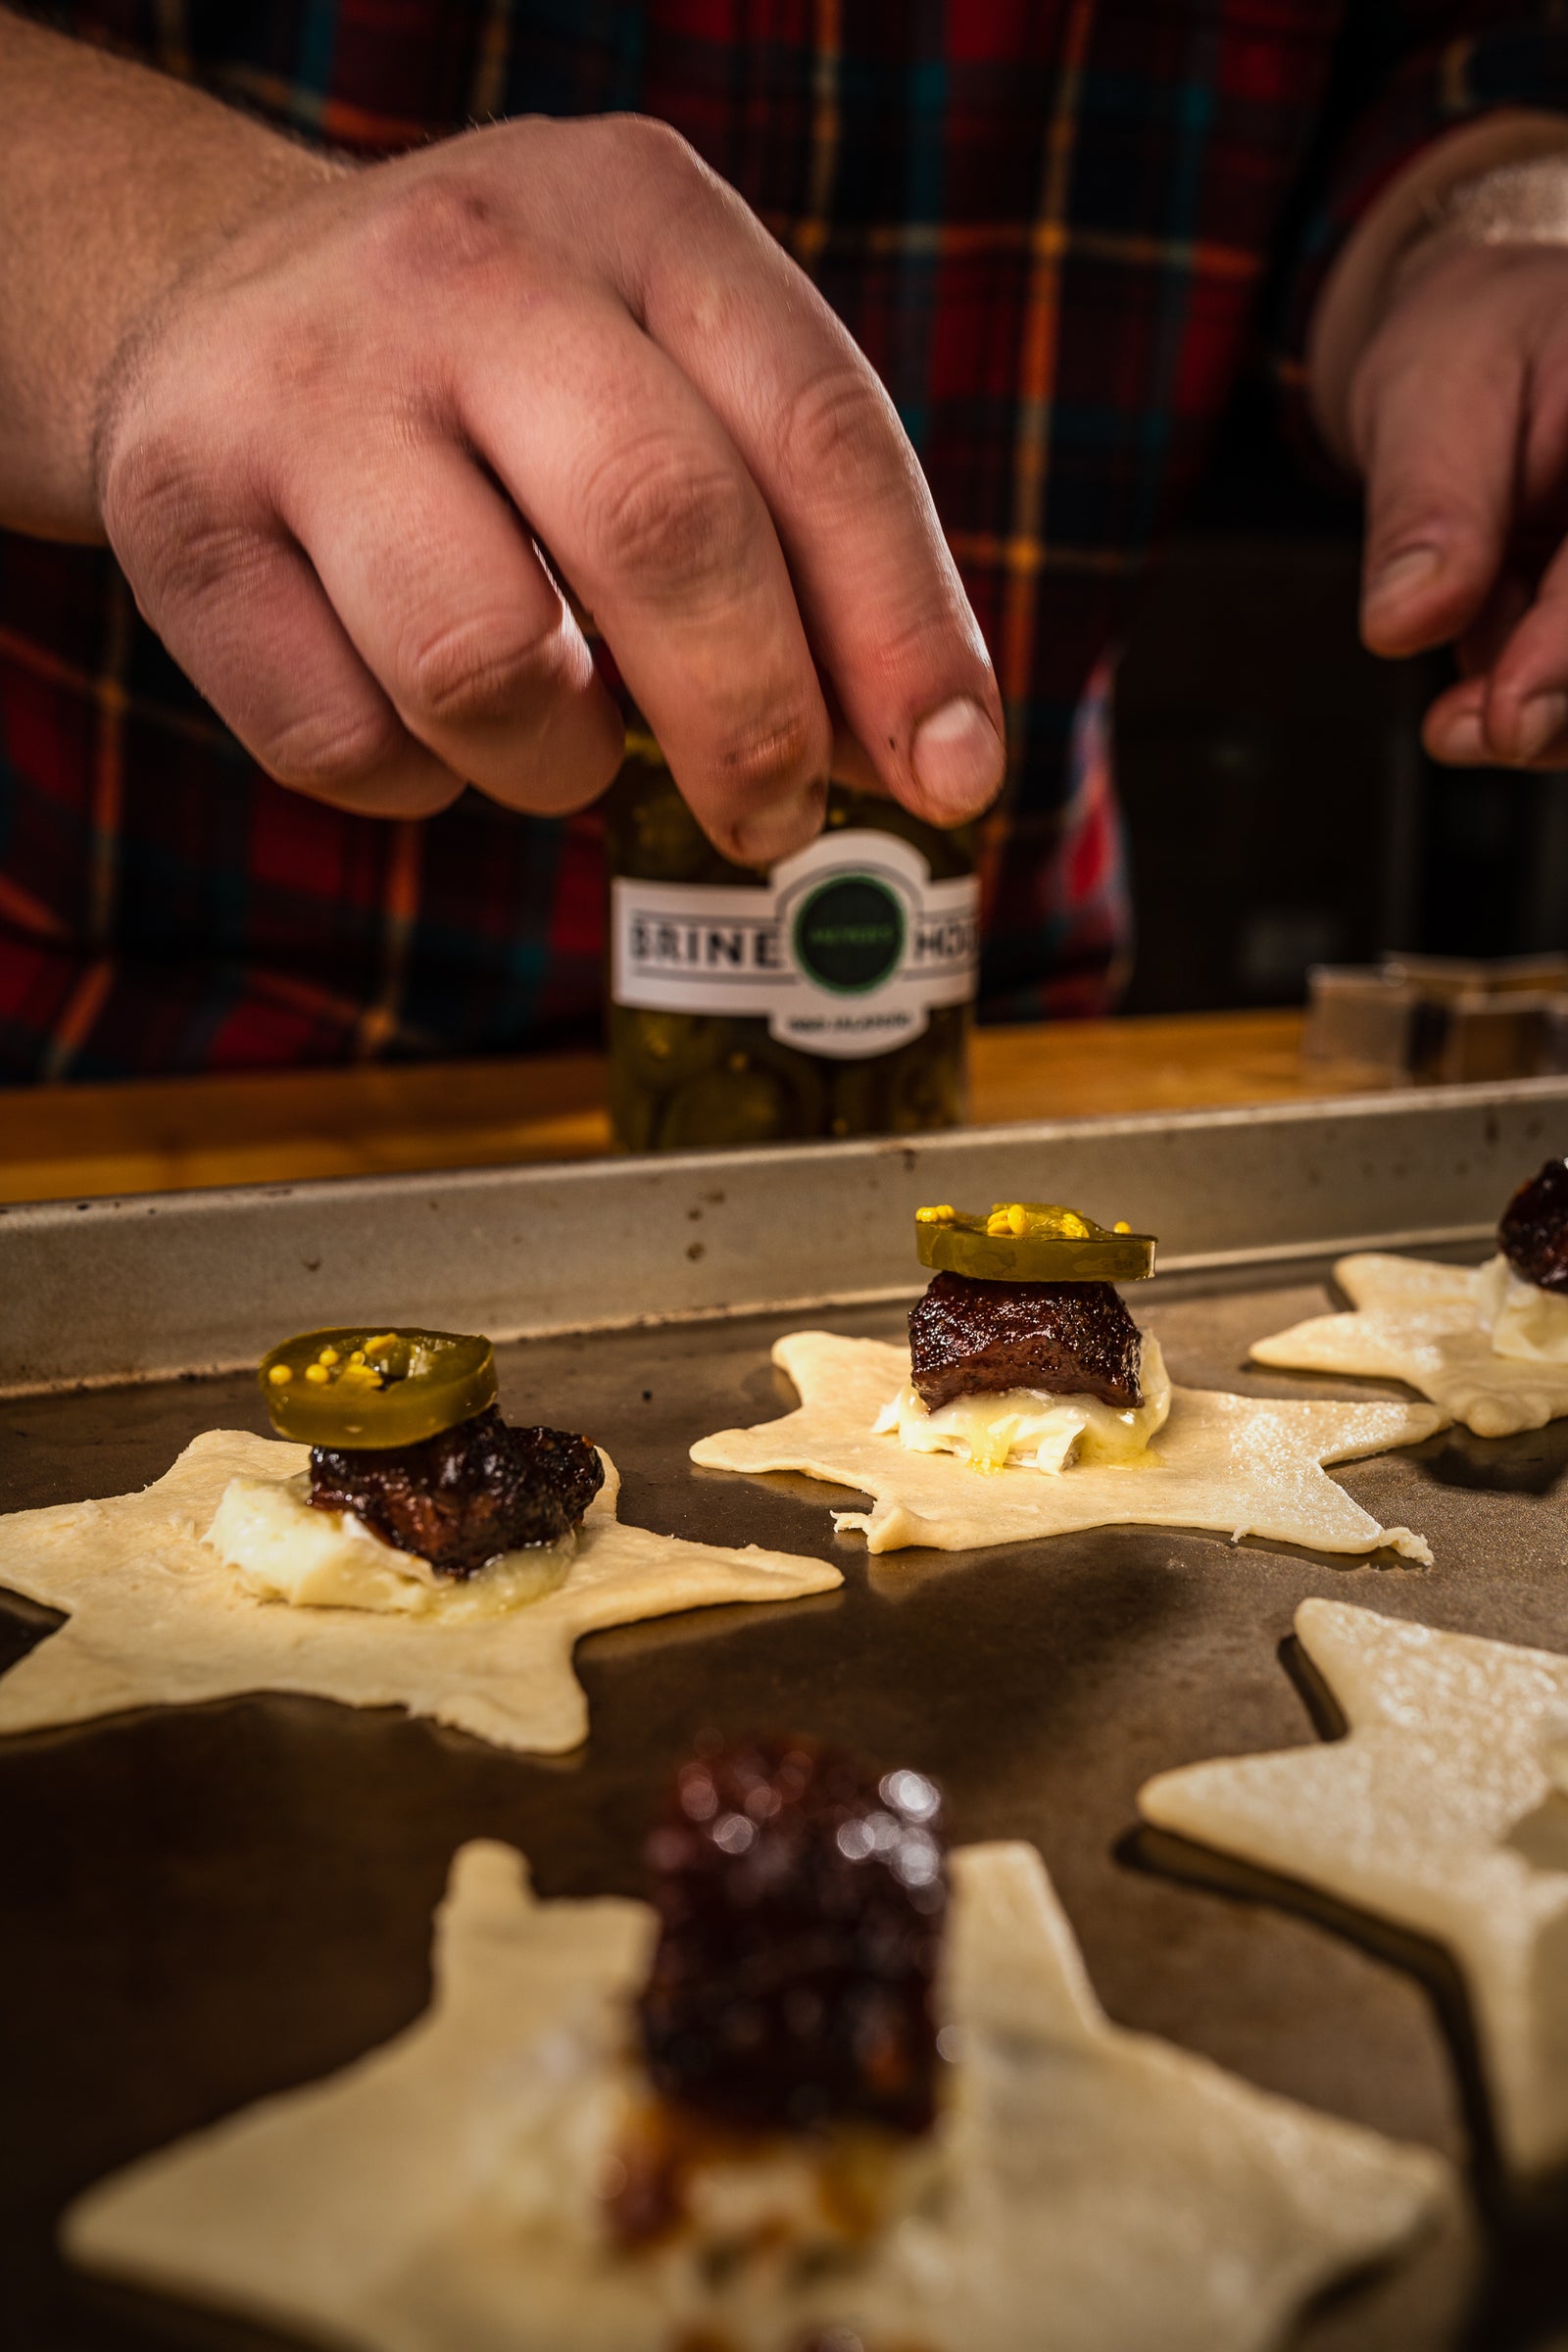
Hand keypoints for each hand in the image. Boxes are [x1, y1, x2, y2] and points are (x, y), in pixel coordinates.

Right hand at [95, 116, 1003, 856]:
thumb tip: (923, 761)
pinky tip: (412, 712)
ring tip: (554, 736)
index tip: (955, 778)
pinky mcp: (178, 510)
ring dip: (552, 765)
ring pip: (484, 664)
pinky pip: (344, 739)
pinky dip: (412, 782)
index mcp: (637, 212)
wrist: (205, 308)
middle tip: (772, 821)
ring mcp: (306, 382)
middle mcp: (469, 267)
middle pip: (663, 525)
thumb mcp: (666, 379)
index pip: (817, 432)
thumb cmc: (499, 383)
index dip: (903, 629)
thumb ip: (796, 539)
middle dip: (751, 721)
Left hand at [1350, 229, 1567, 768]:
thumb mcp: (1433, 397)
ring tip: (1459, 703)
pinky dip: (1527, 689)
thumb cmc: (1472, 345)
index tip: (1508, 715)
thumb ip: (1428, 508)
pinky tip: (1482, 654)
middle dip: (1562, 701)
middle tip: (1470, 731)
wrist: (1478, 352)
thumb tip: (1405, 621)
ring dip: (1542, 706)